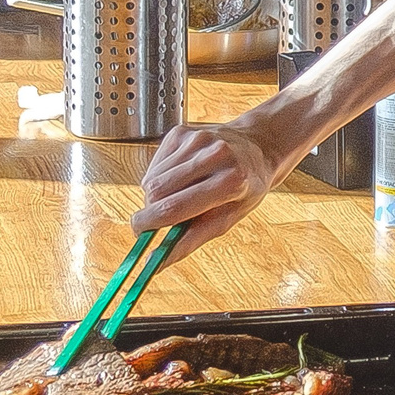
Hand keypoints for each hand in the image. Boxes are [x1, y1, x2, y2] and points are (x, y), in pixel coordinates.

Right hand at [132, 121, 282, 255]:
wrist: (256, 147)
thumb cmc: (243, 188)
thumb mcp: (227, 219)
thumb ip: (190, 241)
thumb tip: (155, 263)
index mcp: (230, 181)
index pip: (175, 207)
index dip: (150, 223)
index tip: (138, 235)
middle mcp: (214, 155)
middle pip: (157, 191)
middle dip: (150, 211)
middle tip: (157, 221)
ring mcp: (196, 139)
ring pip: (151, 179)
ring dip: (156, 195)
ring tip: (180, 195)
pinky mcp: (181, 131)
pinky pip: (154, 165)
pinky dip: (159, 177)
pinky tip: (180, 177)